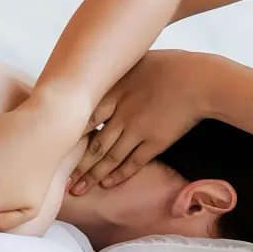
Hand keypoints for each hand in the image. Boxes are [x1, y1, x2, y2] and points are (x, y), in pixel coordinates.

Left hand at [71, 49, 216, 192]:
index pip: (83, 118)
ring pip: (109, 158)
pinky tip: (106, 184)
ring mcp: (138, 130)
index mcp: (114, 91)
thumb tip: (95, 72)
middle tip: (59, 180)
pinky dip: (118, 175)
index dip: (66, 135)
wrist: (200, 80)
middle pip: (92, 143)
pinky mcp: (155, 142)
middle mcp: (122, 113)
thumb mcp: (135, 62)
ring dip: (91, 176)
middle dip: (75, 164)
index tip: (52, 147)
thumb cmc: (170, 65)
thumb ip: (114, 74)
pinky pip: (133, 163)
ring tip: (76, 190)